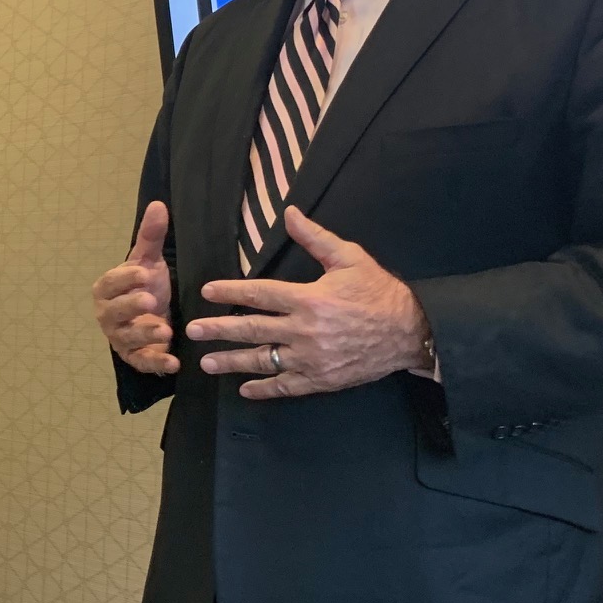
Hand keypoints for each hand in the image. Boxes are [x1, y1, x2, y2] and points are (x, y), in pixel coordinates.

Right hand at [93, 201, 179, 374]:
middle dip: (131, 306)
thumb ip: (151, 237)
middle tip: (150, 301)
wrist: (156, 318)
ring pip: (128, 338)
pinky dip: (157, 363)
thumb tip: (159, 204)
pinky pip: (143, 361)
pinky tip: (174, 362)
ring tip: (165, 331)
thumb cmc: (147, 287)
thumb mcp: (150, 262)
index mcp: (106, 289)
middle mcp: (108, 315)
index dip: (126, 279)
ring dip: (145, 334)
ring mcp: (120, 338)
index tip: (144, 274)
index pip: (111, 283)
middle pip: (115, 311)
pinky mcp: (135, 357)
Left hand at [184, 207, 430, 399]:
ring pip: (263, 361)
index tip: (207, 291)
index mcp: (309, 299)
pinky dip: (264, 389)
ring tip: (206, 363)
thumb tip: (288, 213)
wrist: (411, 333)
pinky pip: (286, 386)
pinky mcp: (321, 380)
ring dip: (231, 362)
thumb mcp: (350, 258)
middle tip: (191, 331)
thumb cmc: (379, 292)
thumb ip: (315, 238)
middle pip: (252, 330)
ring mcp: (311, 359)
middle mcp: (305, 331)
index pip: (259, 294)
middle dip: (218, 330)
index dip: (230, 292)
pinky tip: (244, 388)